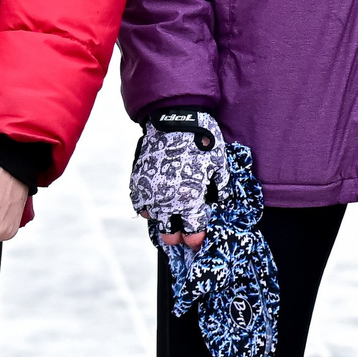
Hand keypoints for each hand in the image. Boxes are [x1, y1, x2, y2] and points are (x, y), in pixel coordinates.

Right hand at [130, 109, 232, 251]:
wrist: (175, 118)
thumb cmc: (202, 141)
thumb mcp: (220, 165)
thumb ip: (220, 189)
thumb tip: (218, 202)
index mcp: (190, 201)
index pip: (192, 235)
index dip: (197, 238)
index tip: (199, 236)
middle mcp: (167, 202)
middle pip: (169, 236)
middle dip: (178, 234)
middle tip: (185, 225)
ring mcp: (150, 193)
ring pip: (154, 221)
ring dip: (163, 218)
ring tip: (172, 209)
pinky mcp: (137, 183)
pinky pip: (140, 205)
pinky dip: (149, 205)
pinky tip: (159, 198)